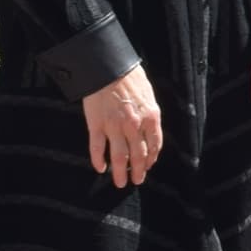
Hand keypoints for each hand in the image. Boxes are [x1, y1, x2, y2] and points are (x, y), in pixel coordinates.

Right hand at [82, 66, 163, 187]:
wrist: (108, 67)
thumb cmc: (130, 77)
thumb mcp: (148, 95)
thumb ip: (149, 114)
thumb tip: (150, 129)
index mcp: (150, 117)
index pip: (154, 145)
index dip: (152, 158)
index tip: (149, 166)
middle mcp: (134, 125)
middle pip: (138, 155)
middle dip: (139, 171)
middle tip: (137, 181)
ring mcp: (114, 127)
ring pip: (119, 157)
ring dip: (121, 172)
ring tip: (120, 183)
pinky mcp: (96, 125)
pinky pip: (97, 148)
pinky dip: (98, 160)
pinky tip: (100, 168)